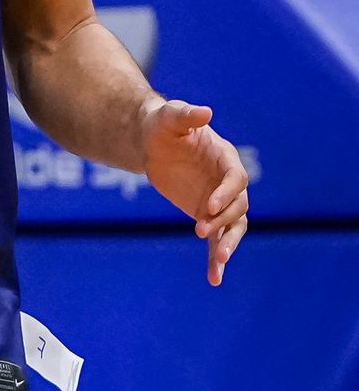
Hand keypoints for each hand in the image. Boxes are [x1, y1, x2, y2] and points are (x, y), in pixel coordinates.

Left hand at [140, 99, 248, 286]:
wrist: (152, 141)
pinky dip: (216, 259)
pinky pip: (216, 240)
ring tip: (219, 262)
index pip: (235, 179)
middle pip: (238, 206)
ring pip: (234, 227)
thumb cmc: (162, 125)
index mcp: (225, 158)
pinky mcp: (206, 216)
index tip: (207, 206)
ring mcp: (218, 201)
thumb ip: (186, 115)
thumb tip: (205, 111)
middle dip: (223, 221)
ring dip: (228, 244)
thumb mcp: (170, 117)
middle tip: (200, 230)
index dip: (225, 193)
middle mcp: (227, 183)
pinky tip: (214, 279)